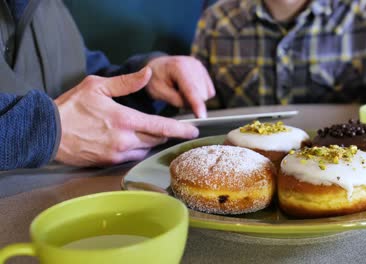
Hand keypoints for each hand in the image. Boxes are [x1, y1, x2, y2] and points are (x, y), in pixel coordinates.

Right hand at [54, 67, 198, 166]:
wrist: (46, 133)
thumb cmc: (71, 107)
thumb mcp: (97, 87)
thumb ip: (126, 83)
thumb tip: (148, 74)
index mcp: (125, 120)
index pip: (162, 127)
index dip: (181, 129)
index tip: (194, 131)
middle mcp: (125, 140)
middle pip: (157, 139)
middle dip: (166, 133)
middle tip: (172, 128)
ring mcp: (117, 154)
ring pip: (145, 149)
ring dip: (151, 141)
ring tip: (151, 132)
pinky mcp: (109, 162)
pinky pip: (132, 156)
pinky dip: (137, 148)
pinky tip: (133, 140)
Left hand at [146, 56, 214, 117]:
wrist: (157, 67)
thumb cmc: (155, 79)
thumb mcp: (158, 92)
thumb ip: (176, 100)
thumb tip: (194, 107)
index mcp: (178, 67)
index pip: (191, 90)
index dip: (197, 104)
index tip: (202, 117)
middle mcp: (192, 64)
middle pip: (201, 95)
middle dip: (190, 101)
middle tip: (175, 95)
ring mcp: (200, 67)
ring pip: (206, 94)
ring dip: (194, 98)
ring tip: (179, 91)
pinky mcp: (204, 71)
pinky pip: (209, 92)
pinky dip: (198, 95)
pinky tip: (187, 89)